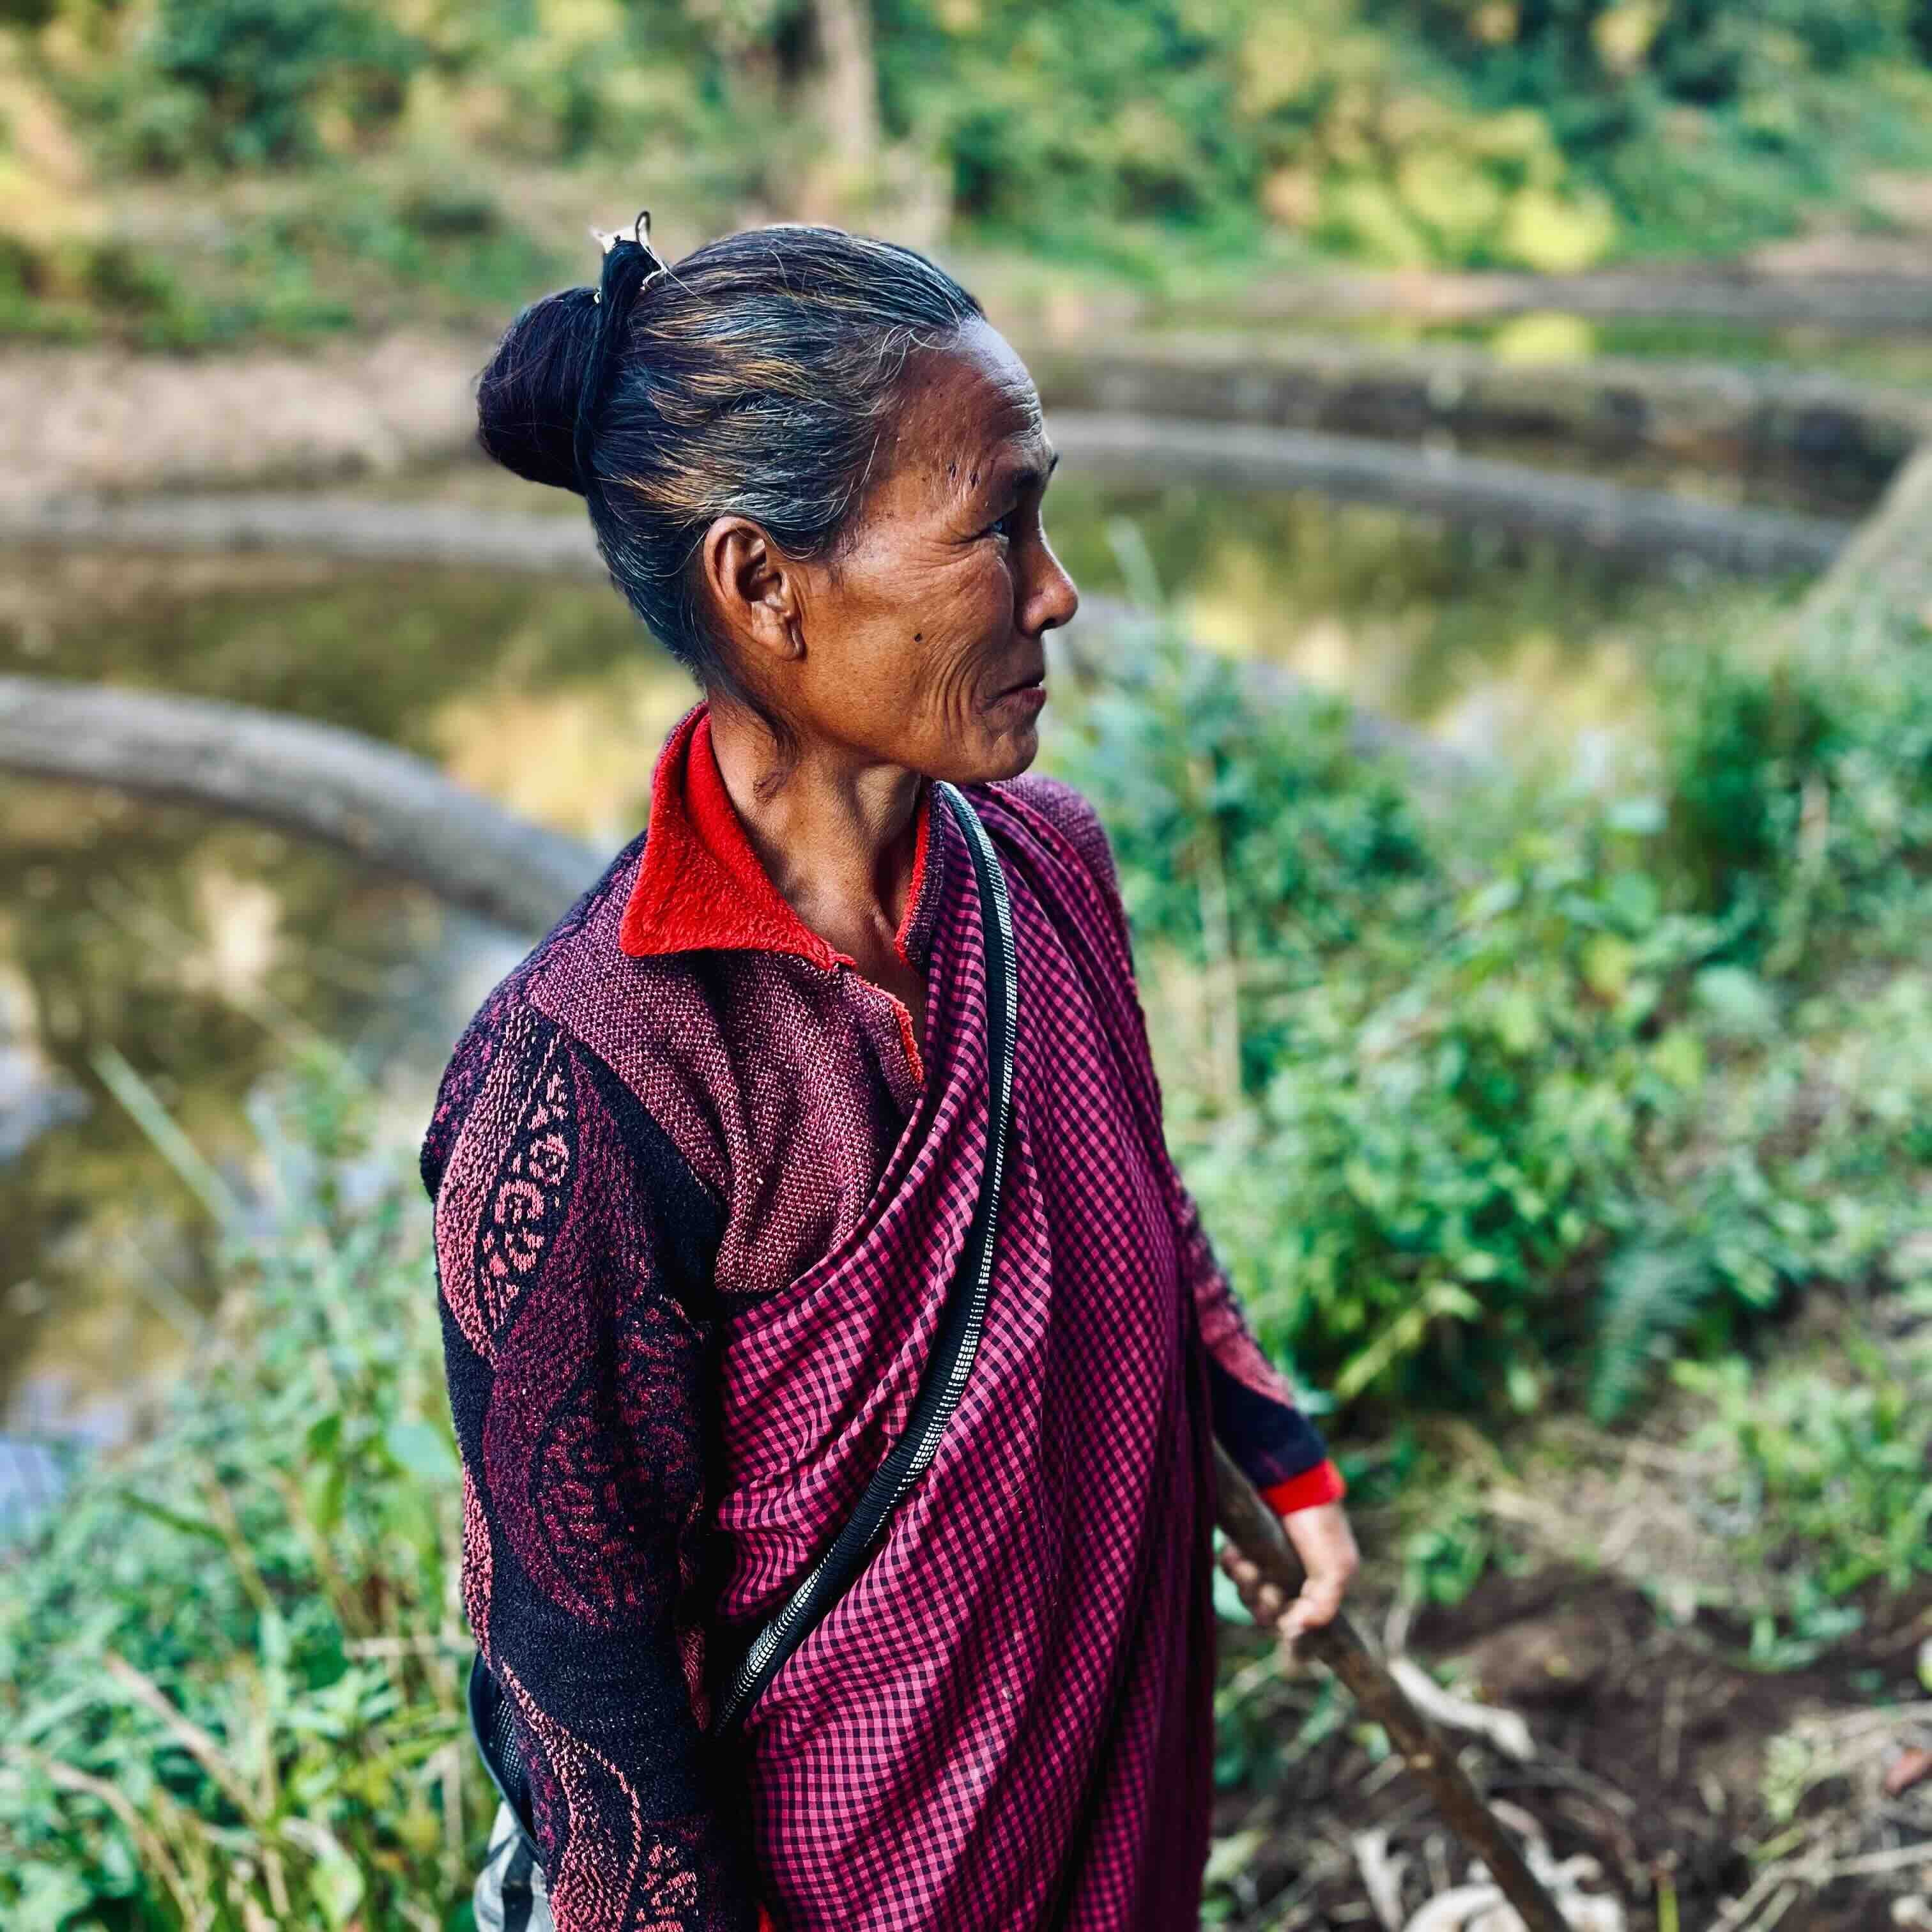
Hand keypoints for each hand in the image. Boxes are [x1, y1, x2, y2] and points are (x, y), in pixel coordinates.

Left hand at [1216, 1501, 1358, 1666]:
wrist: (1292, 1482)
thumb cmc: (1319, 1526)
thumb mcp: (1336, 1569)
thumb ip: (1322, 1607)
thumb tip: (1294, 1632)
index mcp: (1316, 1589)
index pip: (1296, 1622)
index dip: (1286, 1624)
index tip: (1282, 1618)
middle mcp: (1289, 1579)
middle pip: (1267, 1612)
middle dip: (1263, 1604)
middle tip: (1265, 1588)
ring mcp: (1265, 1563)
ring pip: (1247, 1593)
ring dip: (1246, 1585)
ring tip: (1247, 1566)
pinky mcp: (1245, 1547)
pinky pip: (1232, 1569)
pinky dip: (1232, 1566)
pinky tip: (1234, 1554)